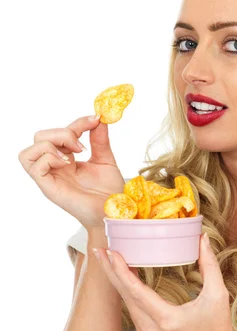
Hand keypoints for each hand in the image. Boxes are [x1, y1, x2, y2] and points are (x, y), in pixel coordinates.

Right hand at [18, 115, 124, 229]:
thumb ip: (100, 139)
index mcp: (67, 159)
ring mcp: (50, 177)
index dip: (77, 123)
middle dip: (62, 133)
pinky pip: (34, 166)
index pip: (62, 132)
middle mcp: (55, 167)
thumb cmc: (108, 191)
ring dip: (51, 145)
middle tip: (82, 146)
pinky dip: (49, 158)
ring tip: (73, 156)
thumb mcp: (105, 159)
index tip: (95, 119)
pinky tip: (67, 165)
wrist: (113, 211)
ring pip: (29, 151)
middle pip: (39, 137)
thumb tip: (100, 118)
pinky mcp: (48, 187)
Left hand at [93, 233, 236, 330]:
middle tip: (100, 248)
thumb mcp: (218, 294)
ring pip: (126, 304)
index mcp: (168, 321)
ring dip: (117, 281)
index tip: (112, 252)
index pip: (136, 292)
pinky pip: (132, 312)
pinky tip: (123, 278)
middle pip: (124, 296)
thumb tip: (202, 238)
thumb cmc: (218, 329)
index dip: (121, 271)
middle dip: (110, 271)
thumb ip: (209, 264)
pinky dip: (127, 293)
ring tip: (109, 259)